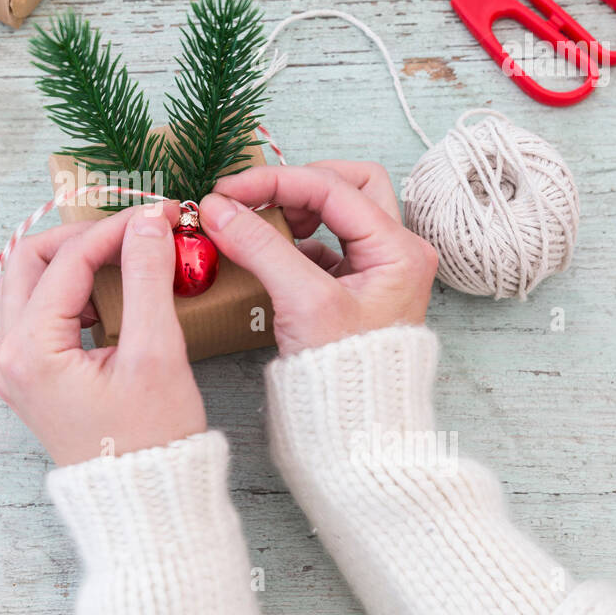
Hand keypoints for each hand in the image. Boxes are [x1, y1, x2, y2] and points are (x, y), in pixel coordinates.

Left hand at [0, 203, 205, 466]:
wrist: (142, 505)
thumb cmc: (152, 441)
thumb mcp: (156, 354)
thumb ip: (148, 279)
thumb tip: (148, 222)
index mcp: (31, 350)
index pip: (68, 260)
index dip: (115, 228)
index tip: (159, 214)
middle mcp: (9, 356)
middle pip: (29, 261)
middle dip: (81, 236)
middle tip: (132, 228)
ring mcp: (15, 368)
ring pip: (27, 283)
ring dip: (70, 259)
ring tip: (124, 253)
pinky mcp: (31, 376)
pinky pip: (37, 311)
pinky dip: (69, 289)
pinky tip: (112, 290)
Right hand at [199, 161, 437, 355]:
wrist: (356, 433)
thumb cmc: (345, 374)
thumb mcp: (302, 302)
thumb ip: (260, 247)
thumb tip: (218, 208)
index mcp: (398, 250)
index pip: (333, 187)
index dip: (276, 181)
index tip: (228, 190)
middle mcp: (394, 253)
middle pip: (348, 184)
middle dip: (297, 184)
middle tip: (253, 197)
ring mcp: (374, 270)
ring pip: (337, 211)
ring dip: (294, 209)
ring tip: (256, 224)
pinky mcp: (352, 289)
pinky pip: (323, 244)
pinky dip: (291, 240)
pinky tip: (265, 253)